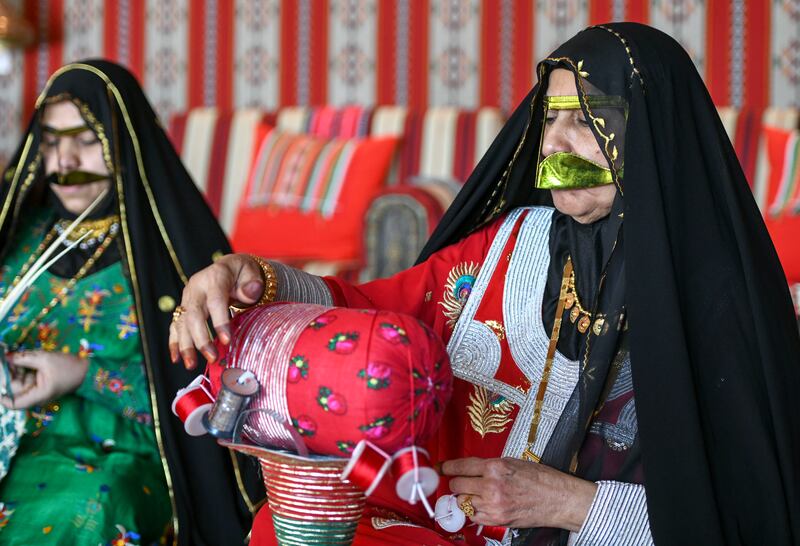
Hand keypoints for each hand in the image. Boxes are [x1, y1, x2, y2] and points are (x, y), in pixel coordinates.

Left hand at [0, 351, 88, 408]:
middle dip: (7, 374)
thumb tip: (7, 357)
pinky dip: (21, 368)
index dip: (3, 397)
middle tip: (4, 359)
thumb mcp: (46, 359)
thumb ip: (24, 358)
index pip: (14, 403)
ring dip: (14, 369)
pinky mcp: (40, 383)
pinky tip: (19, 358)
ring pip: (19, 382)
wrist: (87, 369)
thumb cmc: (69, 366)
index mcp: (39, 395)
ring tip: (10, 356)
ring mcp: (38, 390)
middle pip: (14, 389)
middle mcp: (36, 396)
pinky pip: (26, 377)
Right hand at [168, 253, 263, 369]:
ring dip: (185, 345)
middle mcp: (196, 288)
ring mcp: (188, 298)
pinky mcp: (184, 308)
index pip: (216, 301)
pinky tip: (177, 358)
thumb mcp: (251, 273)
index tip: (227, 341)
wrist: (230, 268)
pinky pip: (176, 326)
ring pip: (182, 323)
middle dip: (201, 339)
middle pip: (194, 315)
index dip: (220, 322)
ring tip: (191, 365)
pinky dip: (174, 342)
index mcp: (214, 277)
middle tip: (211, 357)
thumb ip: (252, 284)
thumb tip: (250, 293)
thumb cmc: (243, 273)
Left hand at [442, 457, 596, 531]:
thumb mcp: (512, 462)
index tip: (440, 467)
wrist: (559, 499)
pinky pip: (474, 516)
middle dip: (457, 482)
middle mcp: (492, 486)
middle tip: (461, 481)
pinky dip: (475, 510)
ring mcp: (493, 505)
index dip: (447, 466)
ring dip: (465, 497)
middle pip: (457, 485)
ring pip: (463, 501)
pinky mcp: (497, 519)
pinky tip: (484, 504)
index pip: (461, 466)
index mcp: (496, 467)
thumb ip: (489, 466)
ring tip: (476, 493)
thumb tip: (469, 468)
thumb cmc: (541, 478)